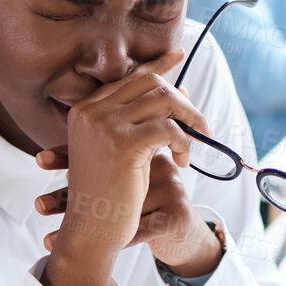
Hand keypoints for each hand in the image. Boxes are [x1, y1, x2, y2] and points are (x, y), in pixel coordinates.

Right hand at [32, 50, 215, 285]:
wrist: (91, 231)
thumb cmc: (108, 196)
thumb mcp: (120, 151)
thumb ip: (139, 122)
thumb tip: (177, 93)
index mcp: (85, 111)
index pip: (129, 77)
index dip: (158, 66)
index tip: (178, 54)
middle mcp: (91, 112)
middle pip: (150, 83)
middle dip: (182, 100)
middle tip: (200, 125)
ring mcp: (105, 126)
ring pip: (164, 101)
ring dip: (189, 122)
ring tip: (193, 147)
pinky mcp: (123, 145)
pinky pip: (169, 129)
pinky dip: (184, 143)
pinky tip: (182, 161)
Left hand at [35, 150, 221, 275]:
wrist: (185, 230)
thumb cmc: (153, 204)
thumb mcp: (134, 185)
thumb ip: (107, 172)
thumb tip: (67, 172)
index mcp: (144, 151)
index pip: (103, 150)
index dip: (69, 155)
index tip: (39, 160)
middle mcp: (158, 166)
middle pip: (108, 178)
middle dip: (69, 194)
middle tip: (39, 206)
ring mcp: (170, 189)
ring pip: (122, 208)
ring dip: (86, 225)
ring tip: (51, 240)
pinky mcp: (178, 215)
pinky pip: (141, 230)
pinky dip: (116, 243)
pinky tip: (94, 253)